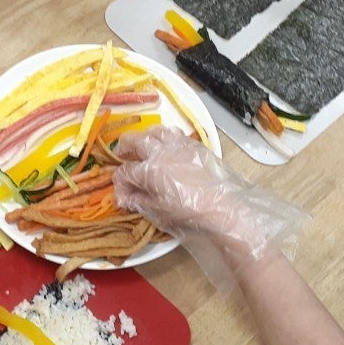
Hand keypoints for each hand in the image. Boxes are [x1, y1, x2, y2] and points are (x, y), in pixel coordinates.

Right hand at [113, 127, 259, 240]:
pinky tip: (167, 146)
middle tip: (121, 154)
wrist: (223, 206)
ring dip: (145, 137)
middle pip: (136, 141)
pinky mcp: (195, 145)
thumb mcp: (159, 213)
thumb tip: (125, 197)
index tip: (121, 191)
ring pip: (156, 132)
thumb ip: (140, 201)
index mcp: (149, 171)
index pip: (125, 172)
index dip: (119, 182)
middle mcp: (161, 153)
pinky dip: (165, 137)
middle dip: (124, 147)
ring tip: (143, 144)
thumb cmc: (190, 213)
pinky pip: (175, 134)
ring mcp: (178, 146)